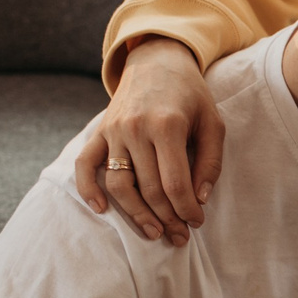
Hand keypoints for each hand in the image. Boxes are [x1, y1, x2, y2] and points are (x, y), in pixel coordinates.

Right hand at [77, 37, 225, 244]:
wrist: (157, 61)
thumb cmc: (191, 95)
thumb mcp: (213, 123)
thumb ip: (210, 162)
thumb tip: (199, 199)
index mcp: (167, 125)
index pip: (174, 184)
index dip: (186, 210)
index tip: (196, 222)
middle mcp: (136, 129)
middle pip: (149, 189)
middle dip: (167, 218)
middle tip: (179, 236)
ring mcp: (113, 130)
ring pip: (120, 184)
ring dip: (136, 214)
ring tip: (153, 231)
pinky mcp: (99, 131)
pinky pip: (85, 164)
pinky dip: (88, 189)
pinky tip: (101, 209)